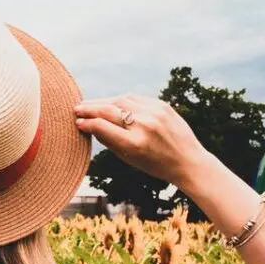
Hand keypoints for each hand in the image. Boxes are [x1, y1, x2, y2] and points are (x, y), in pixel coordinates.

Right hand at [74, 93, 210, 186]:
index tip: (77, 123)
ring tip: (91, 104)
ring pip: (121, 100)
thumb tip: (89, 125)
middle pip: (108, 110)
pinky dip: (121, 100)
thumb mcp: (130, 159)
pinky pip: (135, 99)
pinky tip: (111, 102)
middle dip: (90, 109)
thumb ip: (109, 141)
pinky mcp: (162, 105)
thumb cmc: (156, 164)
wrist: (188, 160)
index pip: (102, 126)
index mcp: (134, 144)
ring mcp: (154, 112)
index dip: (86, 123)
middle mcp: (144, 125)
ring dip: (103, 101)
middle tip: (76, 109)